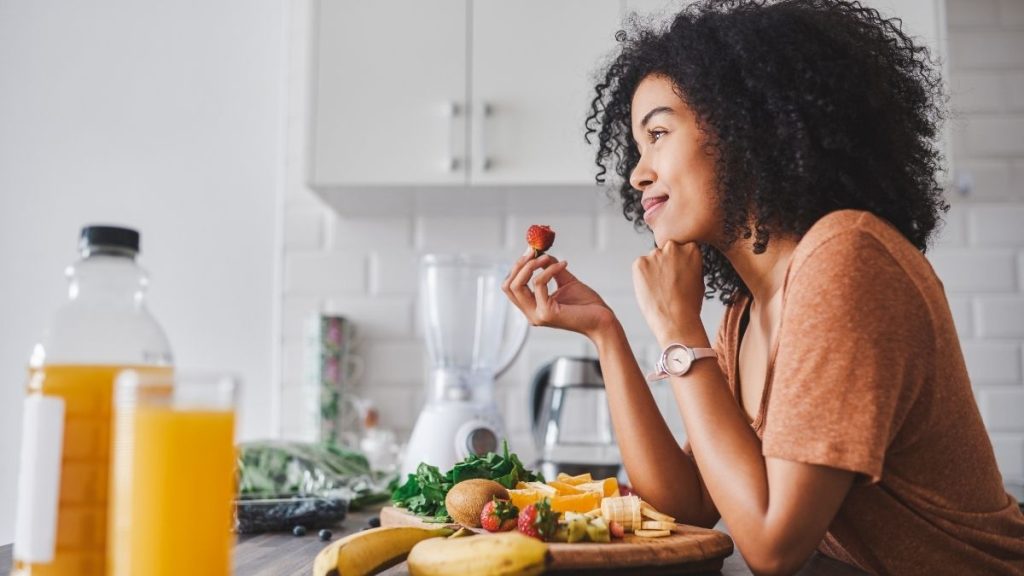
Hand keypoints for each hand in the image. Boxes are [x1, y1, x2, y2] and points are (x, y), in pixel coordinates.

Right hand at [502, 252, 616, 338]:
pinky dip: (549, 270)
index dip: (517, 267)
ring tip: (546, 257)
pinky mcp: (547, 313)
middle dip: (519, 265)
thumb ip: (551, 269)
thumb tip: (541, 253)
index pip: (511, 287)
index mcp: (533, 308)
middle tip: (533, 251)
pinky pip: (539, 284)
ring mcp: (537, 315)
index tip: (530, 251)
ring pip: (517, 285)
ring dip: (531, 265)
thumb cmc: (587, 305)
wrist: (603, 320)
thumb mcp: (565, 281)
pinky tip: (563, 264)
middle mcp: (531, 314)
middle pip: (508, 286)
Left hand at [632, 241, 707, 345]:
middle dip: (666, 263)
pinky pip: (640, 267)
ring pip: (652, 260)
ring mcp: (655, 254)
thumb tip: (680, 260)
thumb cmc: (689, 304)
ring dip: (654, 270)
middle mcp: (672, 247)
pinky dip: (642, 276)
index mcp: (691, 249)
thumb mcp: (698, 278)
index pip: (681, 249)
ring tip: (660, 289)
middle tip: (668, 283)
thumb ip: (688, 264)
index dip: (679, 263)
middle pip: (666, 251)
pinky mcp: (639, 263)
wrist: (676, 320)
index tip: (678, 275)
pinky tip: (651, 290)